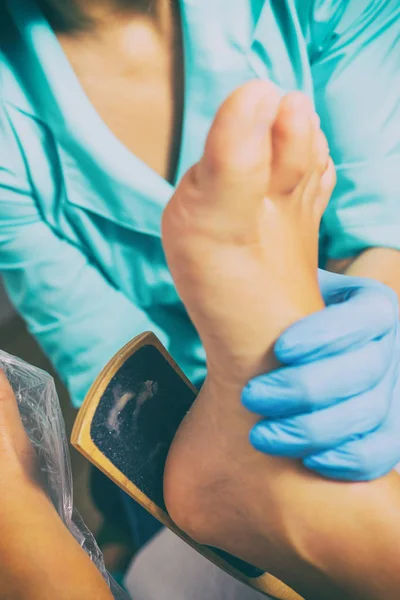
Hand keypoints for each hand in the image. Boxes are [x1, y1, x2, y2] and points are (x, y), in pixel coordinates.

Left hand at [242, 270, 399, 480]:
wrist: (298, 346)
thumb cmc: (285, 311)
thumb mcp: (284, 287)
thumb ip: (274, 285)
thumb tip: (233, 273)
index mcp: (371, 305)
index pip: (363, 317)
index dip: (326, 335)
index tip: (280, 349)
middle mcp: (388, 345)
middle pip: (365, 370)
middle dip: (306, 388)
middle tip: (251, 397)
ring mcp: (392, 387)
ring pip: (370, 413)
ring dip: (315, 429)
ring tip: (261, 436)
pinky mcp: (386, 426)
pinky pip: (384, 449)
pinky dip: (352, 460)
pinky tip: (311, 462)